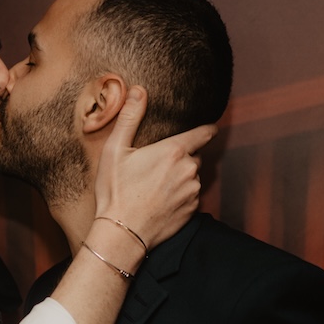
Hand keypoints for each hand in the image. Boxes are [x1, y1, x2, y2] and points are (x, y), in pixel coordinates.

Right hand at [92, 86, 215, 249]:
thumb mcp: (115, 150)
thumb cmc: (116, 191)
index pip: (205, 133)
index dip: (207, 129)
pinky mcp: (191, 211)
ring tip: (155, 185)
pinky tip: (159, 201)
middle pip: (194, 156)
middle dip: (181, 157)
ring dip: (180, 177)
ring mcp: (192, 192)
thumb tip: (139, 90)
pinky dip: (179, 196)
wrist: (122, 233)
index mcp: (174, 151)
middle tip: (157, 166)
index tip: (207, 128)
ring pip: (192, 177)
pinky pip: (190, 197)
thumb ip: (130, 117)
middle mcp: (190, 170)